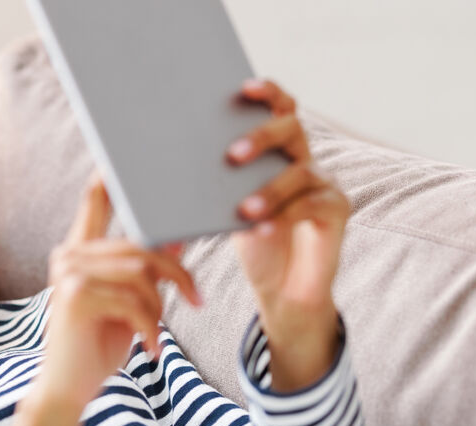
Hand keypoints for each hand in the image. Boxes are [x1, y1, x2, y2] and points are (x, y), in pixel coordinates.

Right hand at [0, 174, 198, 425]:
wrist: (68, 389)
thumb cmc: (98, 344)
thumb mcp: (130, 303)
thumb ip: (146, 270)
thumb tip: (178, 235)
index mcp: (79, 252)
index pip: (94, 204)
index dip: (111, 179)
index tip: (124, 158)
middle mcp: (69, 255)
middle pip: (140, 244)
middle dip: (176, 272)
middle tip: (196, 299)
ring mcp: (68, 272)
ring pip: (140, 272)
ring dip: (160, 307)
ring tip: (158, 334)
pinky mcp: (74, 295)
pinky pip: (133, 300)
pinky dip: (150, 327)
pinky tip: (151, 350)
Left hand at [226, 79, 351, 390]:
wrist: (283, 288)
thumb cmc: (250, 242)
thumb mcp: (220, 213)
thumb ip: (196, 194)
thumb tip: (139, 187)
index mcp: (275, 148)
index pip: (276, 106)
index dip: (265, 92)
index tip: (242, 87)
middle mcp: (302, 156)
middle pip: (291, 127)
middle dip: (262, 135)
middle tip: (232, 154)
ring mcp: (323, 181)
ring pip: (301, 170)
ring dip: (270, 188)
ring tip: (243, 210)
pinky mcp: (336, 209)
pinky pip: (313, 205)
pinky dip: (285, 216)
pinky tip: (262, 229)